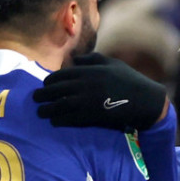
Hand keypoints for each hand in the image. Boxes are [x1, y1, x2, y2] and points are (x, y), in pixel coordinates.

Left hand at [34, 53, 167, 130]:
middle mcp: (85, 85)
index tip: (44, 84)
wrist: (144, 100)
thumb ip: (92, 59)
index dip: (50, 80)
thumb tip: (75, 60)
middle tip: (35, 98)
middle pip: (57, 89)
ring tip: (40, 112)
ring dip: (47, 109)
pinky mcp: (92, 116)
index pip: (62, 75)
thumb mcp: (112, 63)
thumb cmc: (129, 80)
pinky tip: (54, 121)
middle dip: (43, 94)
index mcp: (89, 70)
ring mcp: (87, 101)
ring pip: (60, 104)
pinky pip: (70, 118)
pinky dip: (59, 119)